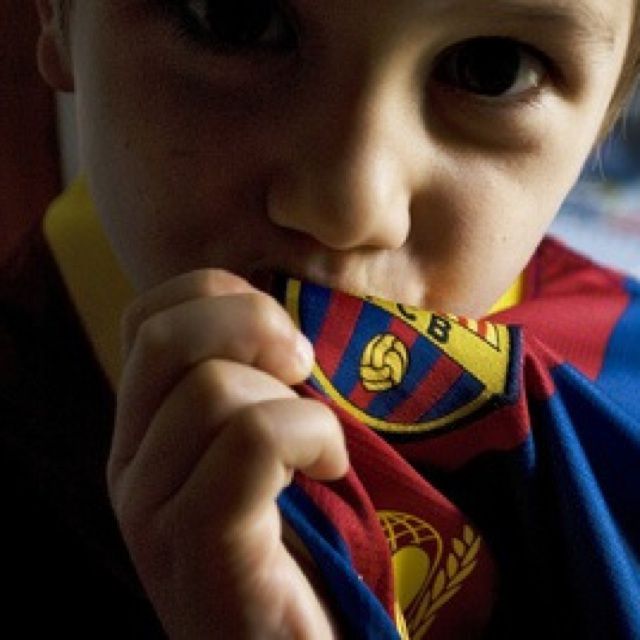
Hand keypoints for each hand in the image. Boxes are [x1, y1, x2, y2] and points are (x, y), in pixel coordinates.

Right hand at [107, 269, 348, 638]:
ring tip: (320, 447)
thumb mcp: (261, 444)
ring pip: (213, 390)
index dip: (218, 297)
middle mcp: (130, 462)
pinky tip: (328, 469)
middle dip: (252, 327)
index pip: (147, 316)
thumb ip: (253, 383)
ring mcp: (153, 508)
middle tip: (303, 368)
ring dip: (294, 403)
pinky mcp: (199, 546)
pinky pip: (252, 440)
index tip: (280, 338)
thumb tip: (284, 325)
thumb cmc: (293, 535)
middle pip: (164, 337)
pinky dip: (310, 436)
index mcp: (143, 427)